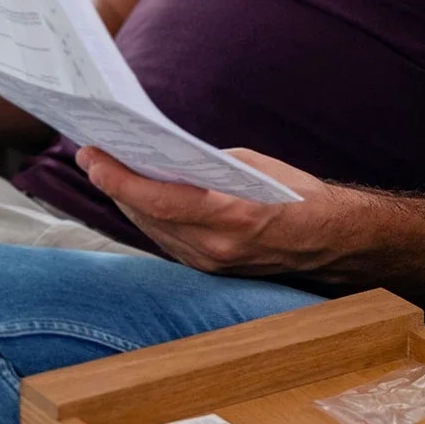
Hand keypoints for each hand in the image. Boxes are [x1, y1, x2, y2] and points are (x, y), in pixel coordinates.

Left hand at [78, 146, 366, 277]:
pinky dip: (149, 217)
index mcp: (231, 216)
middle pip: (147, 216)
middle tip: (91, 154)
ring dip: (127, 201)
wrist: (333, 242)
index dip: (118, 180)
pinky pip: (168, 241)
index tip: (92, 156)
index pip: (158, 200)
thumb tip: (165, 159)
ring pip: (153, 230)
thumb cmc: (298, 195)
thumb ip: (206, 167)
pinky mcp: (212, 270)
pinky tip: (136, 197)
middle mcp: (216, 247)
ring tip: (106, 170)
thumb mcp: (253, 167)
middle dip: (115, 185)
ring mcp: (212, 264)